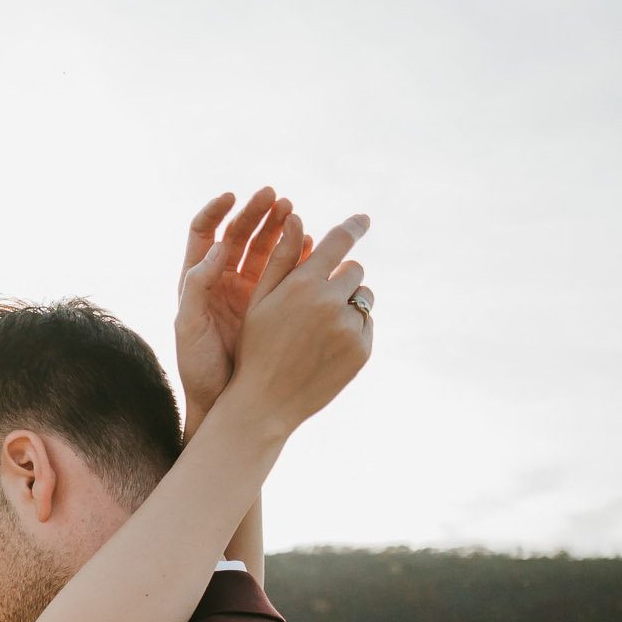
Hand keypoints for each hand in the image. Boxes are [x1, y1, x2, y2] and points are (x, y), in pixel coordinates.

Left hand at [174, 187, 314, 434]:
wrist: (221, 400)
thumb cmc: (197, 367)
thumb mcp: (189, 326)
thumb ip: (198, 286)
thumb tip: (219, 246)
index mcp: (197, 280)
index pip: (204, 233)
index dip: (216, 211)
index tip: (233, 197)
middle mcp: (222, 280)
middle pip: (240, 235)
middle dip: (257, 213)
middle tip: (277, 198)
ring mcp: (249, 290)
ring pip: (265, 249)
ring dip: (279, 228)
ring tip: (294, 213)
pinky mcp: (271, 305)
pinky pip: (285, 273)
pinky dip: (296, 256)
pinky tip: (309, 244)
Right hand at [226, 211, 374, 432]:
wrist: (265, 403)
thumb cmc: (255, 348)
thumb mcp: (259, 302)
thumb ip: (281, 259)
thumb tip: (297, 218)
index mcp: (303, 285)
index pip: (338, 243)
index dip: (353, 227)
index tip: (364, 219)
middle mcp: (330, 302)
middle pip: (354, 269)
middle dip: (339, 278)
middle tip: (318, 299)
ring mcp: (349, 328)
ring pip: (363, 297)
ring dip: (348, 304)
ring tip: (319, 328)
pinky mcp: (362, 350)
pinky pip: (366, 324)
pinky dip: (352, 330)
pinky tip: (326, 347)